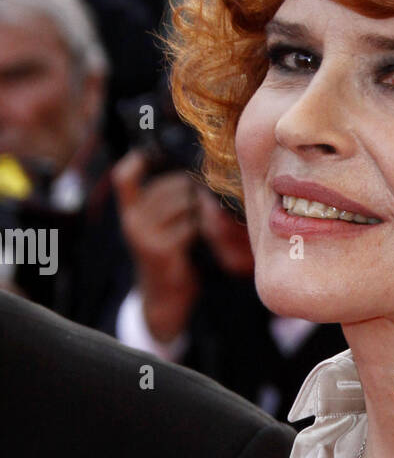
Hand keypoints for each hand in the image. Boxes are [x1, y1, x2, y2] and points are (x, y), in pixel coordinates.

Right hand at [111, 149, 200, 342]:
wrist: (163, 299)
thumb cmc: (166, 257)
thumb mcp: (157, 228)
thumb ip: (163, 204)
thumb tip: (192, 175)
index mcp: (129, 212)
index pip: (123, 178)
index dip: (136, 162)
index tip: (155, 158)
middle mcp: (132, 221)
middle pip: (169, 186)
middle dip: (191, 190)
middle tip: (203, 201)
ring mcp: (145, 235)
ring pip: (183, 204)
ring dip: (200, 210)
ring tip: (204, 221)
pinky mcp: (160, 249)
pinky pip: (190, 226)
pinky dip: (203, 230)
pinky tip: (205, 237)